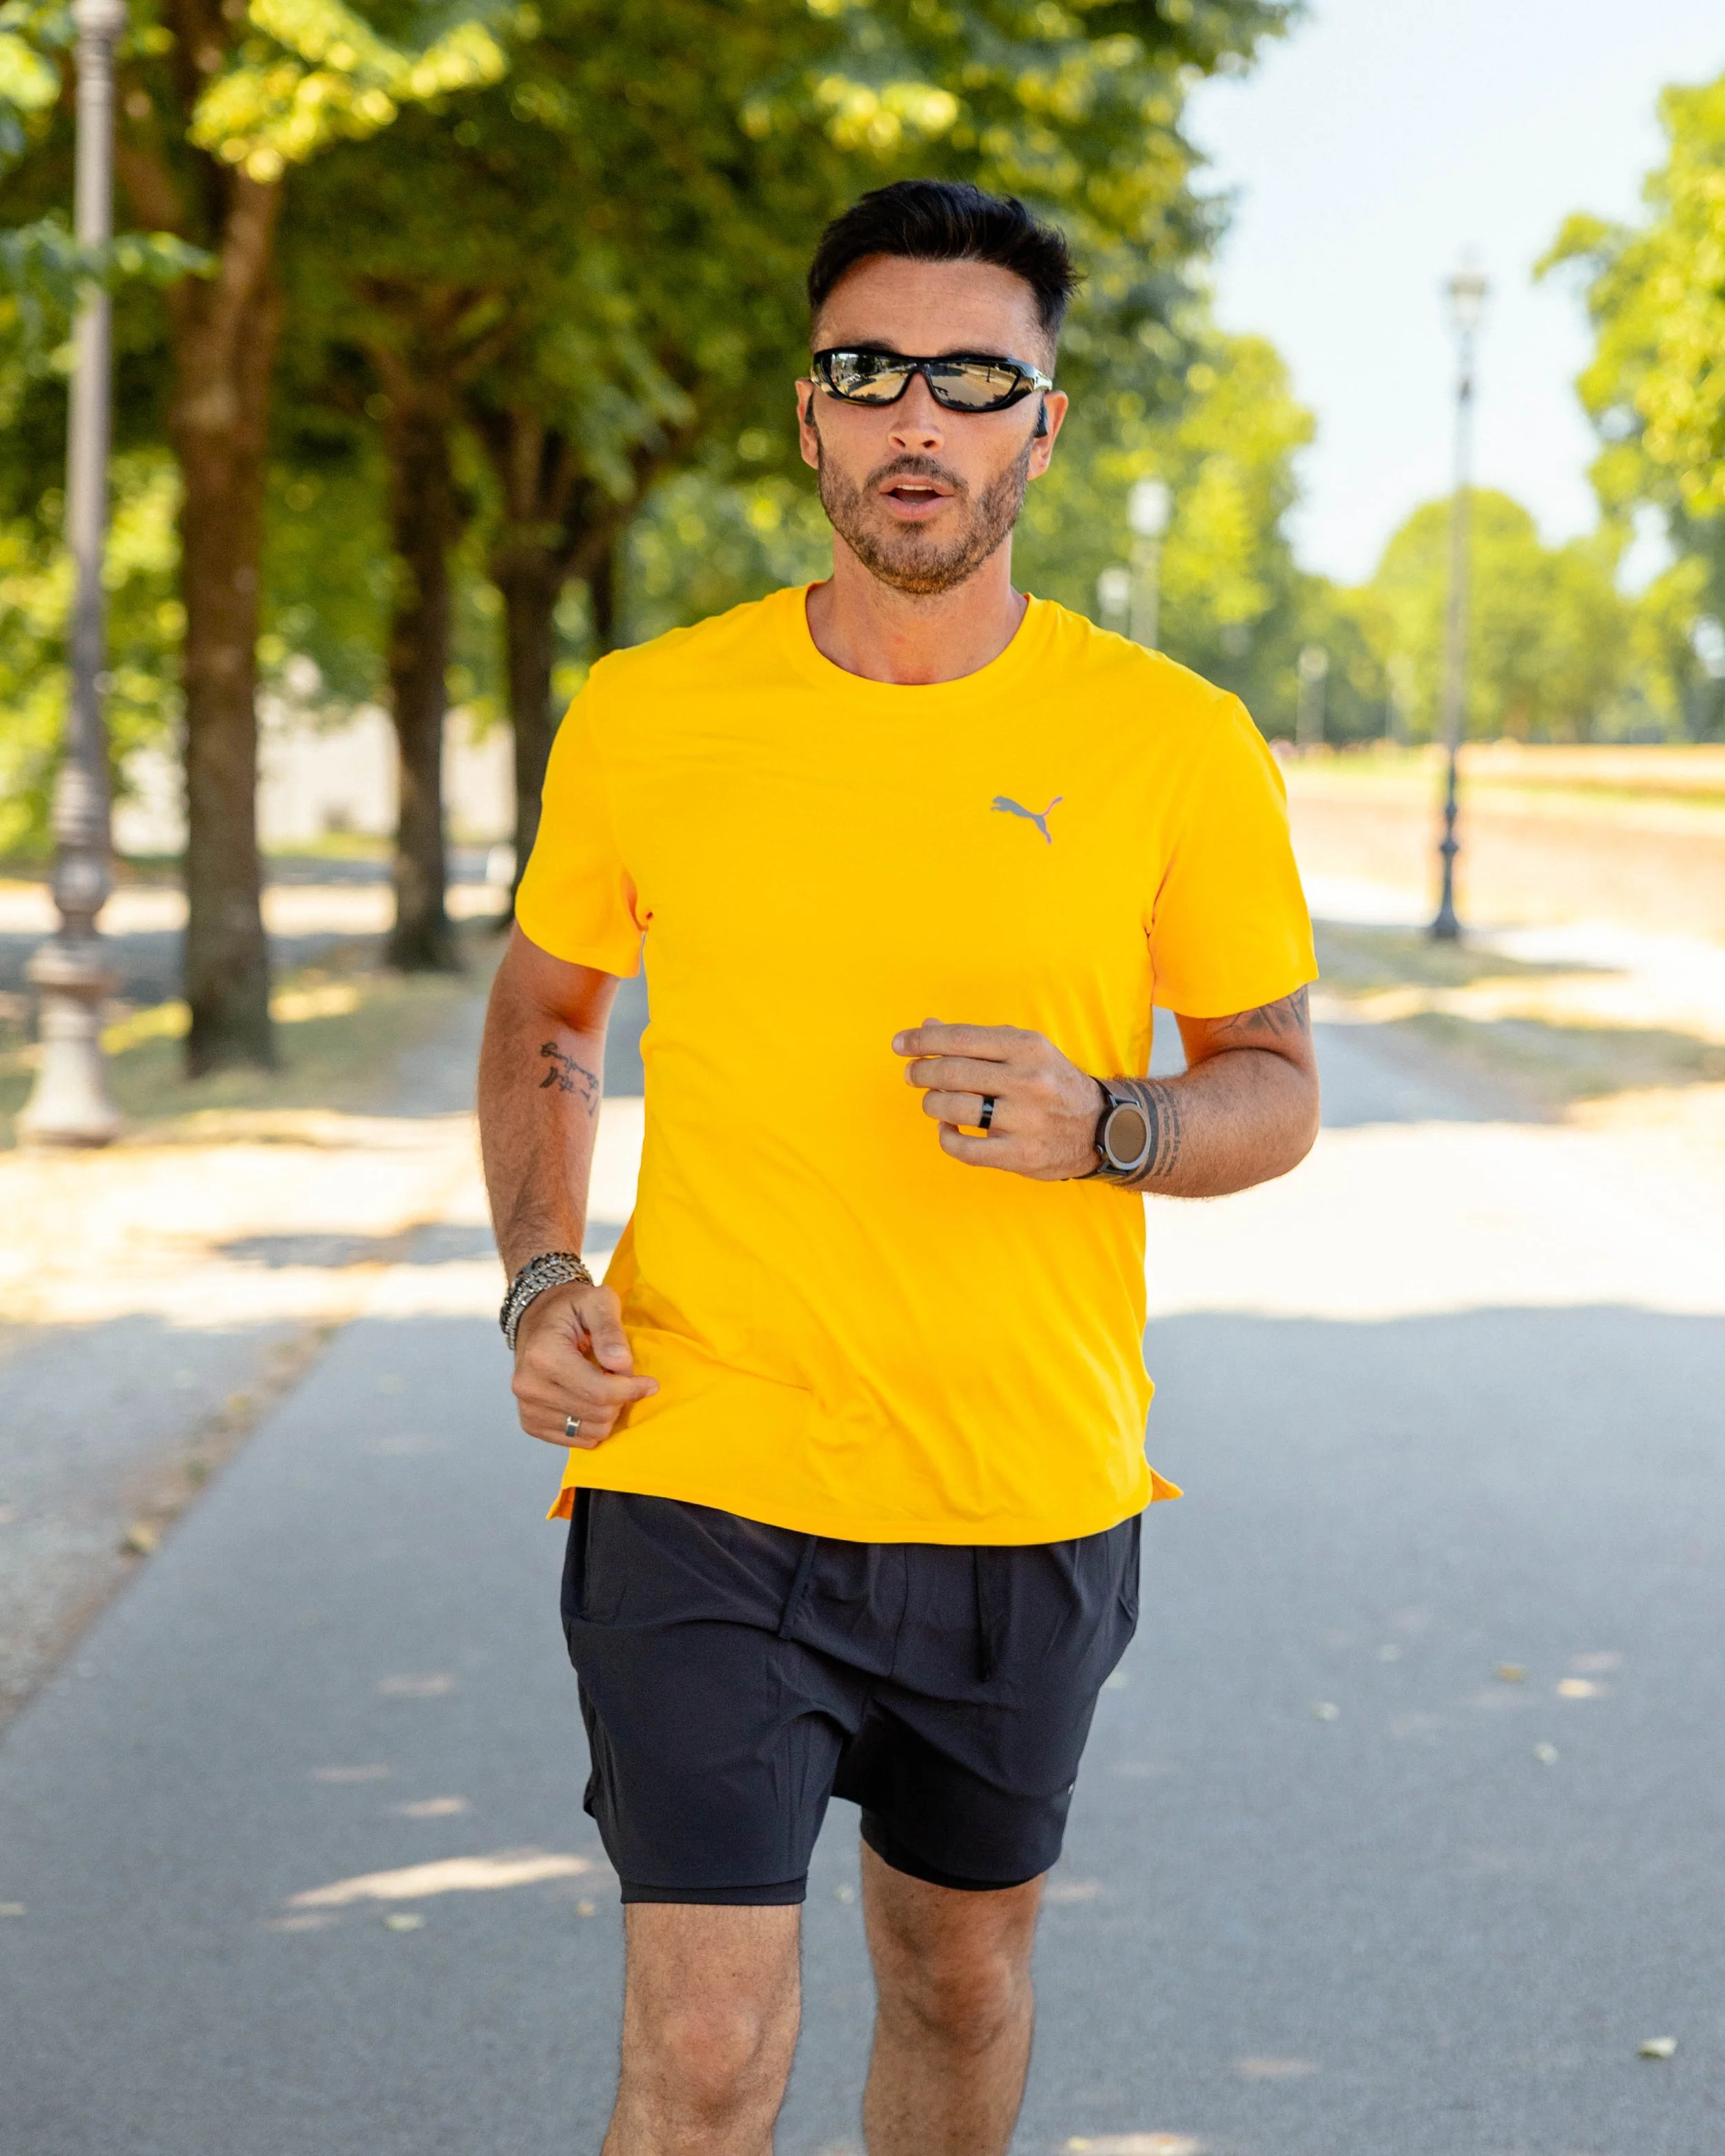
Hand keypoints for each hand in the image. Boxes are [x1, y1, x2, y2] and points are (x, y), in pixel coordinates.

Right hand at [510, 1280, 657, 1449]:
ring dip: (608, 1414)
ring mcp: (527, 1408)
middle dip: (620, 1399)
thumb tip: (621, 1364)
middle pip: (597, 1415)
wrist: (536, 1317)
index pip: (599, 1392)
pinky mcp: (530, 1423)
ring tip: (603, 1386)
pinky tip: (589, 1400)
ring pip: (590, 1432)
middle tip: (620, 1377)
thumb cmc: (570, 1308)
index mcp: (543, 1355)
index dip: (631, 1390)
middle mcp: (529, 1386)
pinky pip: (576, 1440)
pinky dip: (591, 1425)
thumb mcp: (596, 1302)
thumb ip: (610, 1330)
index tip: (650, 1383)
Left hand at [894, 1021, 1102, 1180]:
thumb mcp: (1026, 1051)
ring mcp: (1023, 1120)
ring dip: (932, 1104)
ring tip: (934, 1102)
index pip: (961, 1038)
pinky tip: (950, 1129)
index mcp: (1028, 1047)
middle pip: (951, 1073)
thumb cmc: (1053, 1083)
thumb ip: (978, 1040)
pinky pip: (962, 1147)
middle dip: (921, 1072)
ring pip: (952, 1108)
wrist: (1101, 1128)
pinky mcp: (1018, 1154)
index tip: (900, 1044)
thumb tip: (927, 1028)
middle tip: (912, 1074)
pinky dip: (946, 1137)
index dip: (923, 1041)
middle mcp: (1027, 1081)